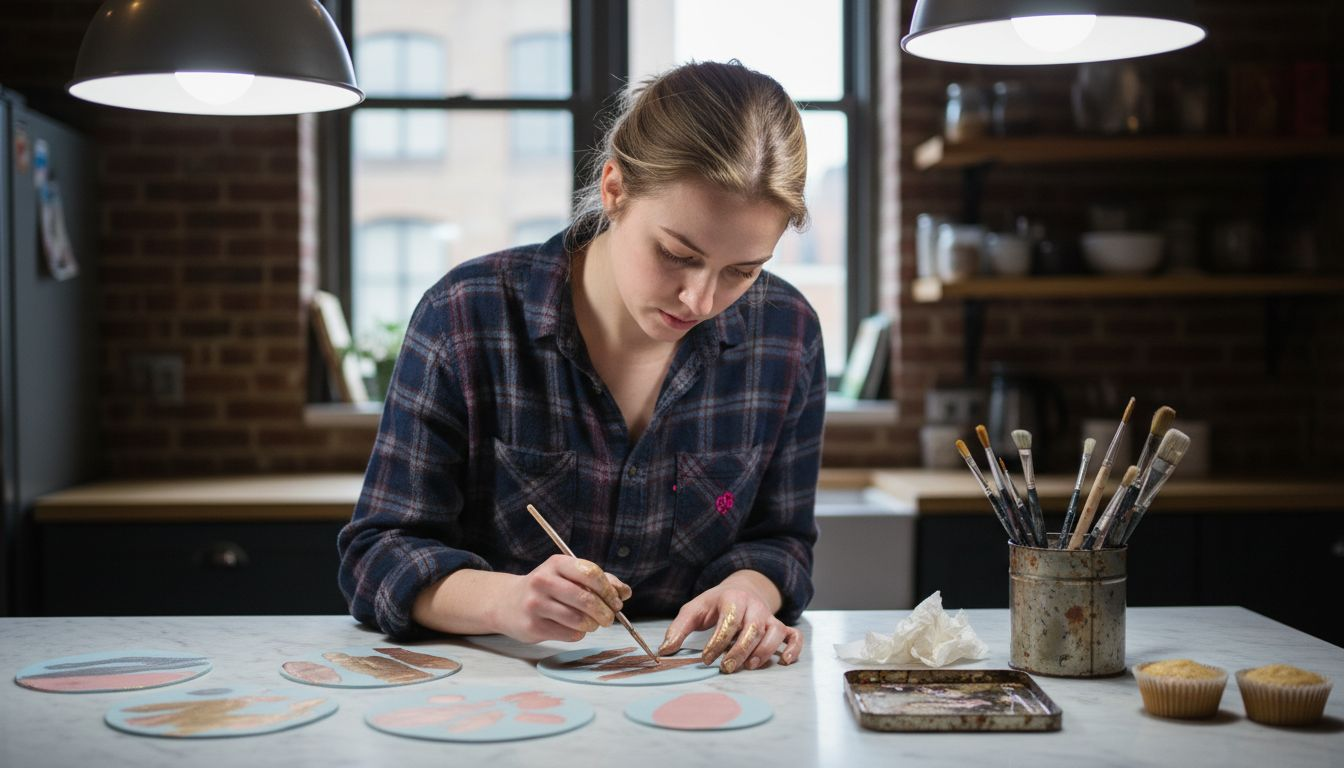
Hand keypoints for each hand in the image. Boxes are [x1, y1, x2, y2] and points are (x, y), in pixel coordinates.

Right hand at [495, 555, 631, 643]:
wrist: (508, 603)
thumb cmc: (548, 588)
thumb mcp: (569, 576)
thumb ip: (599, 581)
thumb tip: (625, 593)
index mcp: (556, 563)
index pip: (590, 573)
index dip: (609, 589)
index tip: (617, 601)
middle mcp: (543, 581)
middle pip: (586, 599)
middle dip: (605, 612)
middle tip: (610, 618)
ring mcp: (536, 604)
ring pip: (579, 619)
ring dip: (592, 625)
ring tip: (591, 623)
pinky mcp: (533, 626)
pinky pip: (569, 634)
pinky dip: (578, 634)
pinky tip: (573, 628)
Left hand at [658, 573, 803, 673]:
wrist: (740, 590)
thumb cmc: (715, 604)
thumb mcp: (694, 609)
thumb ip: (679, 628)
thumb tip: (664, 650)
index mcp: (733, 599)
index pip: (729, 622)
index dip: (718, 642)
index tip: (705, 658)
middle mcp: (755, 607)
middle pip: (753, 629)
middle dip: (739, 651)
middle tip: (725, 668)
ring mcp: (770, 617)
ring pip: (774, 634)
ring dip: (763, 652)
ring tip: (748, 666)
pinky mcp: (780, 627)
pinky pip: (794, 637)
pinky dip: (794, 649)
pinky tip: (784, 661)